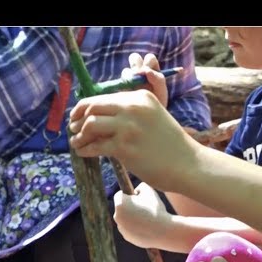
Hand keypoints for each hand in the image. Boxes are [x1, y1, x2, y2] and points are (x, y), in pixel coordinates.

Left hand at [69, 89, 198, 191]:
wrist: (188, 165)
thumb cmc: (172, 146)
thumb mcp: (155, 117)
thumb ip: (133, 113)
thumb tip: (102, 117)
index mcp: (141, 97)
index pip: (104, 97)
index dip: (87, 106)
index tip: (79, 115)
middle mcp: (133, 107)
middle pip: (92, 106)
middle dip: (78, 117)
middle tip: (73, 127)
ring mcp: (128, 127)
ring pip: (90, 124)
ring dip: (79, 134)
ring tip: (77, 142)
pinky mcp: (124, 147)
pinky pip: (94, 145)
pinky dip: (84, 149)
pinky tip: (83, 152)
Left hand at [113, 182, 170, 248]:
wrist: (163, 231)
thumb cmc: (156, 209)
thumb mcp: (150, 191)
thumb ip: (140, 187)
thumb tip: (136, 191)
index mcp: (120, 204)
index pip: (120, 194)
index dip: (130, 194)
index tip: (139, 197)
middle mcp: (117, 217)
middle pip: (122, 208)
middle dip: (131, 206)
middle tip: (145, 208)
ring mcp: (122, 229)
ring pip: (126, 219)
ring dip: (134, 217)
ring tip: (148, 218)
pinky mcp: (128, 237)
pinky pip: (131, 229)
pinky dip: (137, 228)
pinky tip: (148, 227)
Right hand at [121, 53, 168, 108]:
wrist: (148, 119)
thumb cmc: (157, 104)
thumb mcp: (161, 92)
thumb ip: (158, 79)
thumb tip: (146, 71)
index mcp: (152, 70)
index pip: (149, 58)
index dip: (148, 62)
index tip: (148, 73)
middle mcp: (139, 71)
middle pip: (134, 57)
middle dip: (136, 63)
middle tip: (138, 76)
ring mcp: (129, 79)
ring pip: (126, 71)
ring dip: (130, 78)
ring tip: (135, 90)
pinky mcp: (120, 86)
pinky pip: (119, 82)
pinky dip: (122, 86)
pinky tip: (128, 94)